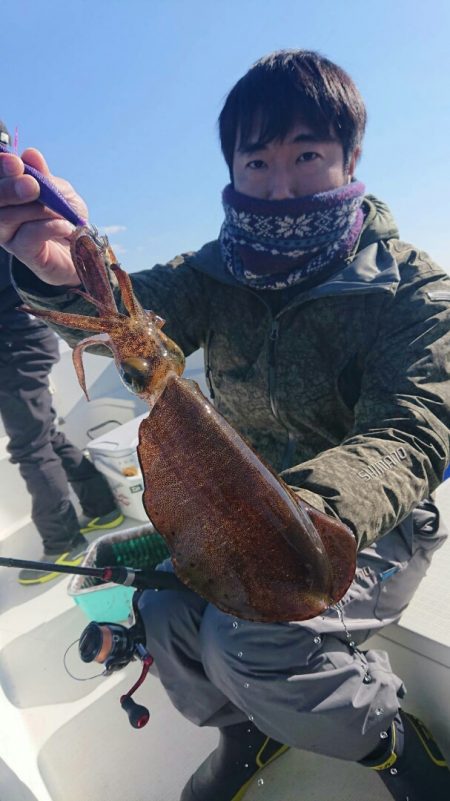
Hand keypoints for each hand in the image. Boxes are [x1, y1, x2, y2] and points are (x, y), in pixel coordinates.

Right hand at [0, 148, 87, 285]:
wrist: (87, 252)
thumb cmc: (68, 219)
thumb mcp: (61, 193)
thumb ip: (45, 177)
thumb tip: (30, 155)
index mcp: (9, 194)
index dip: (1, 168)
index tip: (14, 162)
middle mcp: (3, 214)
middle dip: (9, 188)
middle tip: (32, 186)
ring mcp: (10, 236)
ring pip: (7, 217)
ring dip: (34, 210)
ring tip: (58, 210)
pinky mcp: (24, 254)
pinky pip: (28, 237)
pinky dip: (48, 227)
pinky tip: (65, 227)